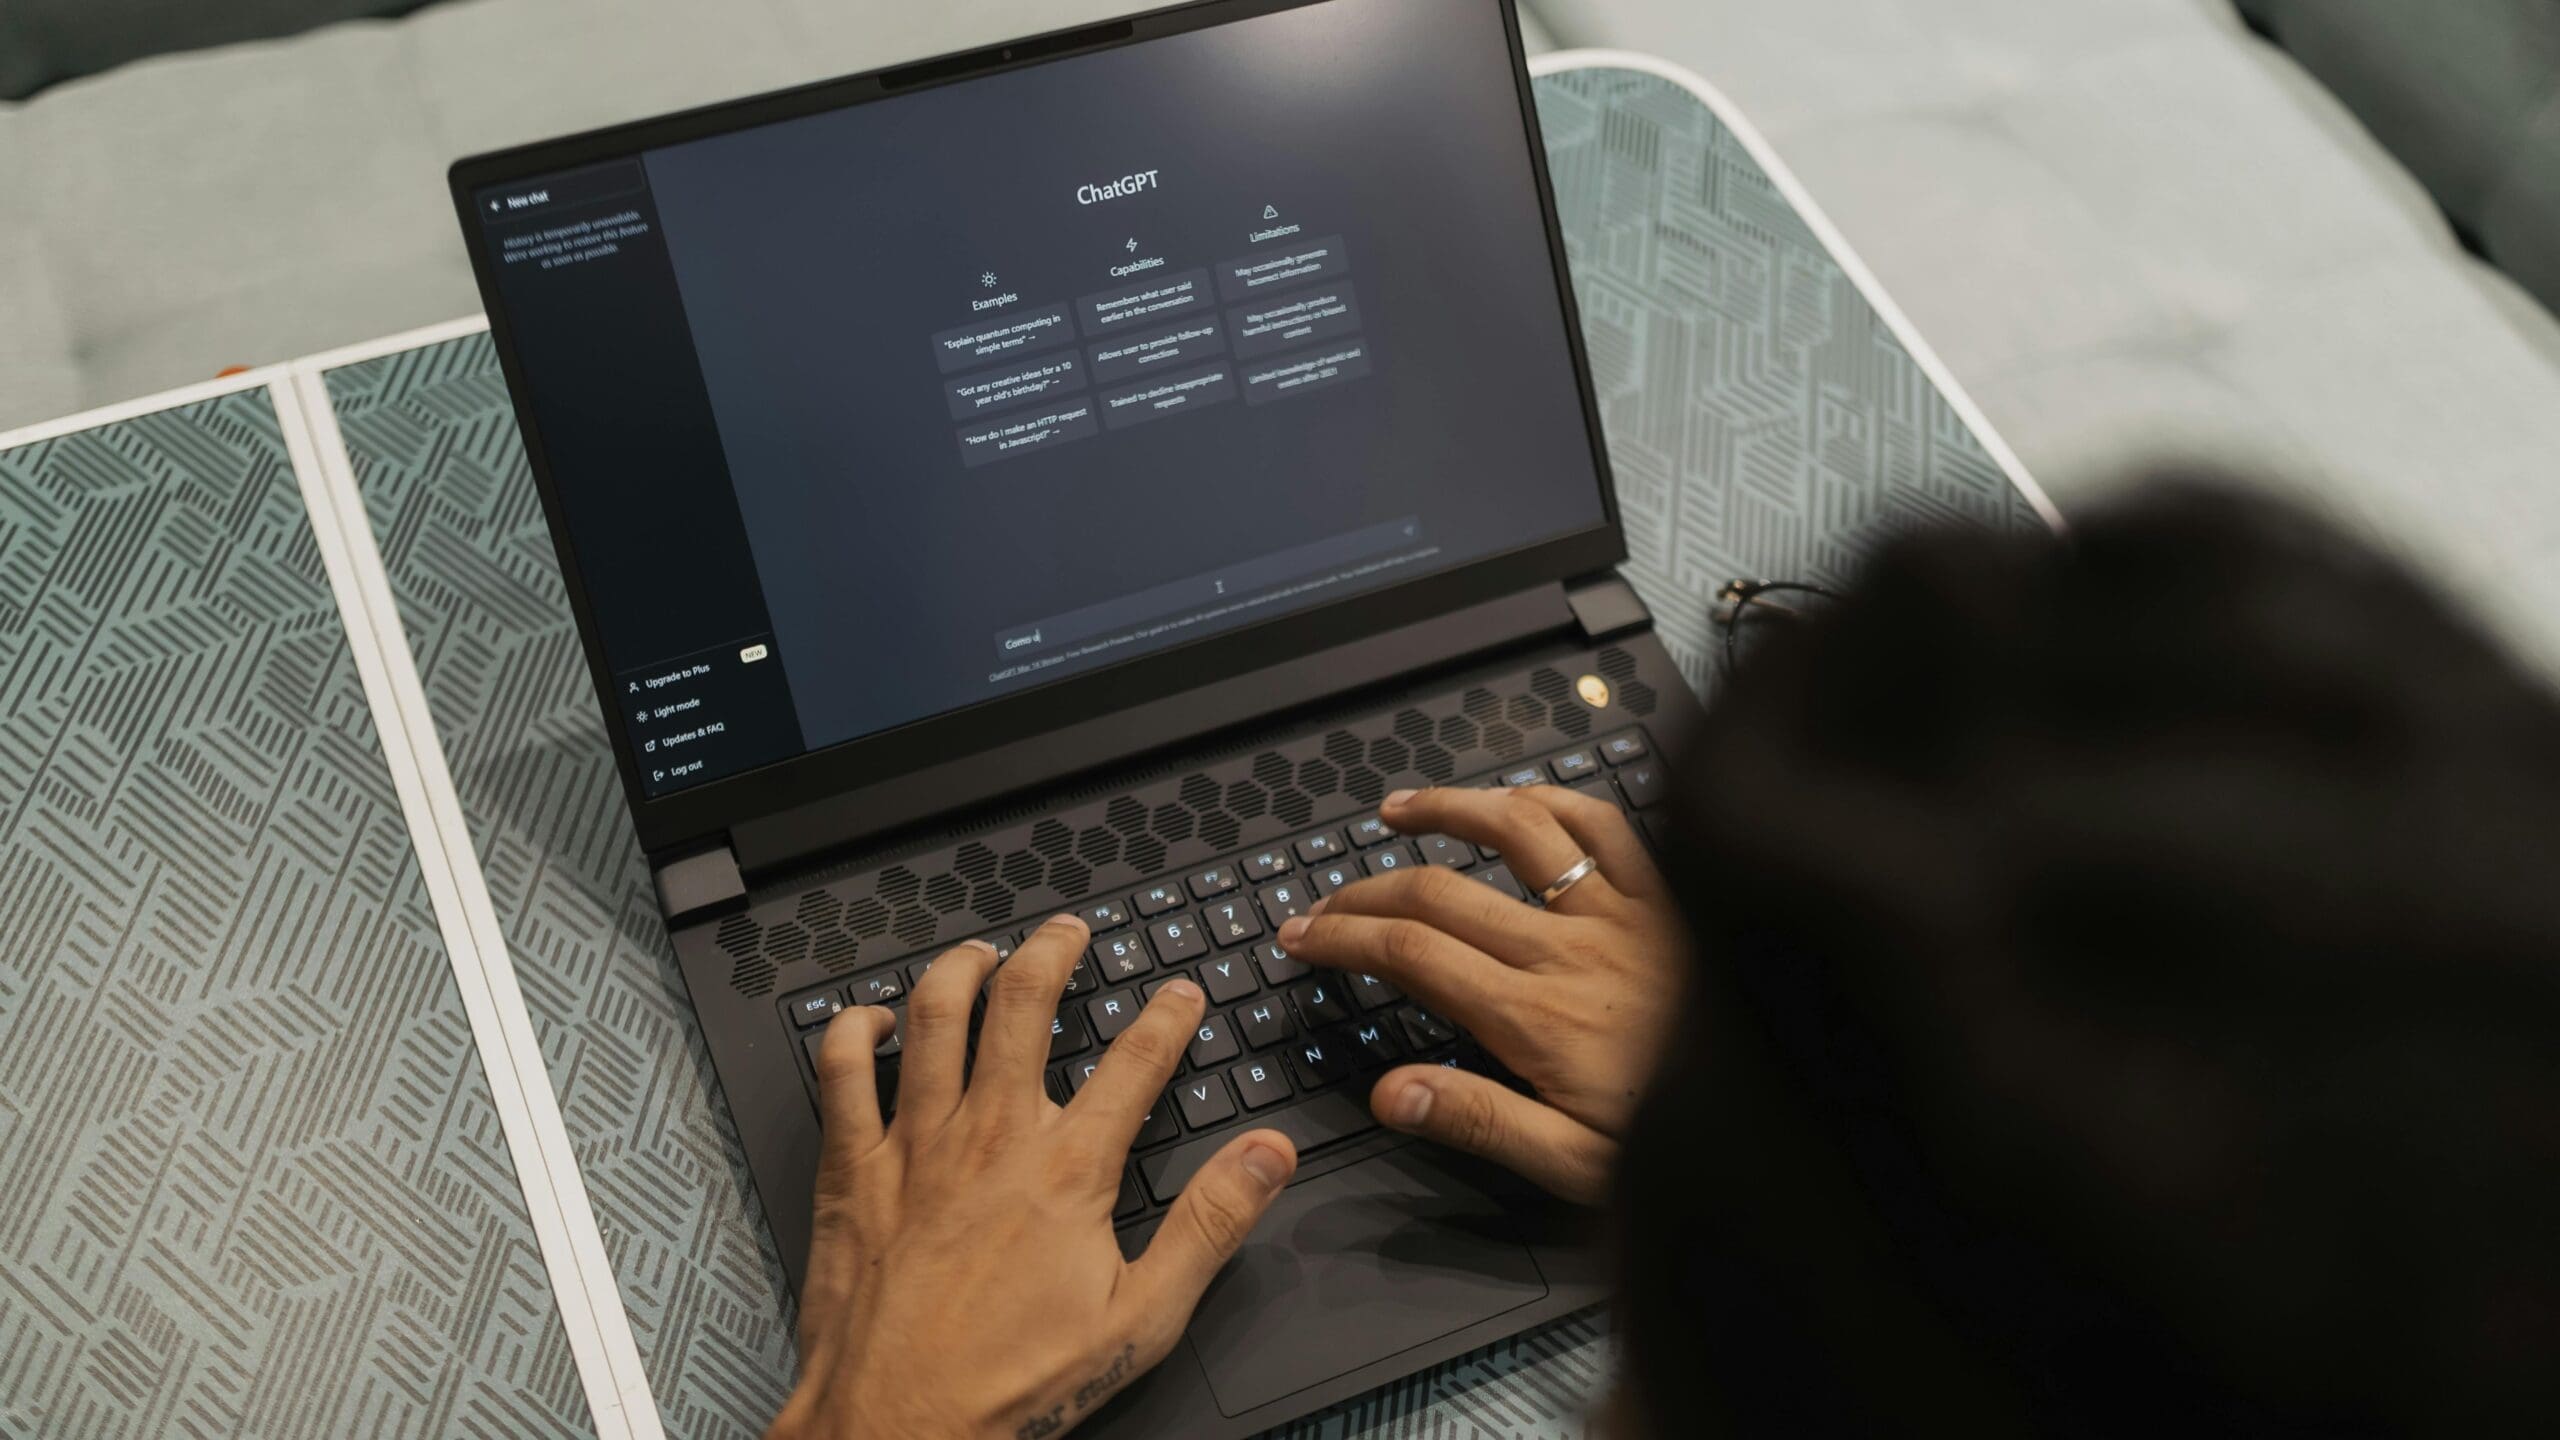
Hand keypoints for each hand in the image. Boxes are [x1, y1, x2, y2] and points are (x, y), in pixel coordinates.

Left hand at [768, 914, 1298, 1439]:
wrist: (896, 1426)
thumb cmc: (1009, 1385)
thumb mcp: (1141, 1318)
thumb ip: (1210, 1226)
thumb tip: (1268, 1158)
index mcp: (1066, 1170)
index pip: (1134, 1061)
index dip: (1167, 1015)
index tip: (1181, 992)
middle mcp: (990, 1137)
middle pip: (1024, 1005)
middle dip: (1053, 952)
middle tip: (1069, 932)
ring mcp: (915, 1144)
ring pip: (937, 1017)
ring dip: (962, 969)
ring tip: (983, 952)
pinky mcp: (855, 1168)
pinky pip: (843, 1070)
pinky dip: (856, 1029)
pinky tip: (875, 1017)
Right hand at [1276, 785, 1683, 1202]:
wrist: (1788, 1105)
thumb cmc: (1686, 1143)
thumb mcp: (1574, 1165)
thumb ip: (1480, 1121)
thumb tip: (1390, 1094)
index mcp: (1535, 1018)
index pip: (1409, 955)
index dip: (1342, 938)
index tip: (1303, 937)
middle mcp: (1568, 951)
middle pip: (1438, 892)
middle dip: (1365, 891)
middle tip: (1325, 903)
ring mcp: (1618, 913)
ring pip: (1515, 832)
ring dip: (1447, 812)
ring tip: (1397, 811)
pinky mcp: (1665, 898)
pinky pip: (1603, 825)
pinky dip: (1553, 801)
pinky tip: (1518, 801)